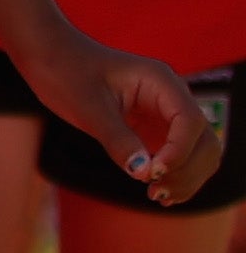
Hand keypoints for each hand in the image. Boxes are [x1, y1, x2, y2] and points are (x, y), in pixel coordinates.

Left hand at [30, 30, 229, 205]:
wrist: (48, 55)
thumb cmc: (64, 72)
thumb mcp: (87, 108)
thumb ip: (117, 140)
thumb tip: (144, 173)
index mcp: (161, 81)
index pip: (190, 121)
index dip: (179, 152)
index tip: (153, 172)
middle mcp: (171, 96)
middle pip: (204, 139)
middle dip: (188, 170)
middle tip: (156, 193)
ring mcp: (165, 112)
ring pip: (198, 150)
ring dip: (186, 176)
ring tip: (158, 197)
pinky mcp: (152, 126)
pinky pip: (176, 153)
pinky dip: (174, 174)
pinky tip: (158, 192)